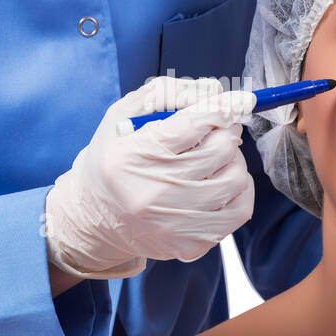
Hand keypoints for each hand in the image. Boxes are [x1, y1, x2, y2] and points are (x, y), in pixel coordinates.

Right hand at [44, 77, 256, 278]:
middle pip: (220, 149)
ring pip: (235, 178)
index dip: (222, 107)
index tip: (240, 100)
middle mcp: (152, 194)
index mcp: (132, 156)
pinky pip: (240, 210)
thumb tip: (215, 91)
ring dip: (233, 161)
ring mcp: (173, 224)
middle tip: (217, 130)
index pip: (192, 124)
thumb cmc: (115, 159)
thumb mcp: (124, 116)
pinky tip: (221, 181)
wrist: (96, 218)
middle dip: (225, 132)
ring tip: (216, 158)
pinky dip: (239, 189)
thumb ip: (168, 94)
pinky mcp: (190, 244)